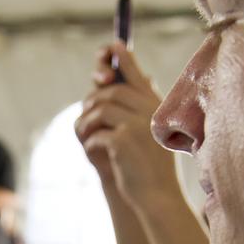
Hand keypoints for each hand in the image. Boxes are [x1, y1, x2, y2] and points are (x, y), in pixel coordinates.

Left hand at [75, 42, 178, 203]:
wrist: (158, 197)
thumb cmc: (151, 168)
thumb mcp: (149, 136)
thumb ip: (136, 111)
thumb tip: (110, 89)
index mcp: (156, 106)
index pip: (136, 74)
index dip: (122, 58)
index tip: (112, 46)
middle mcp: (148, 111)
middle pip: (111, 92)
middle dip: (93, 102)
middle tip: (85, 117)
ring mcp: (136, 125)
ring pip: (100, 110)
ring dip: (88, 124)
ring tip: (87, 137)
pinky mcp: (123, 141)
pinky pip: (95, 134)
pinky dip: (90, 144)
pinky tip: (94, 154)